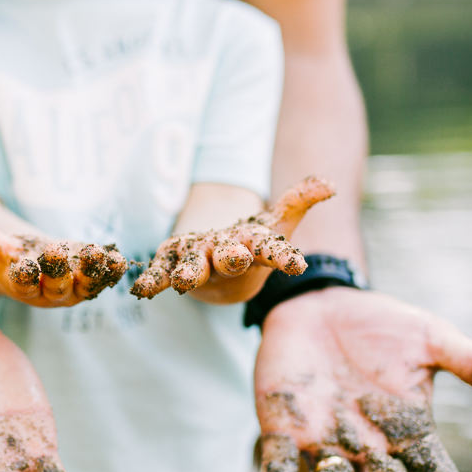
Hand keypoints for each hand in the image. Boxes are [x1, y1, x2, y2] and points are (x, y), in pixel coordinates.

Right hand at [0, 219, 128, 305]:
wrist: (39, 260)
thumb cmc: (13, 254)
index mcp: (24, 288)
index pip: (22, 284)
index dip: (23, 275)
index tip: (21, 264)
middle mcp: (51, 294)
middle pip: (56, 286)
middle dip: (57, 270)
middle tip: (56, 251)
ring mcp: (75, 289)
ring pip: (84, 284)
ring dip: (92, 270)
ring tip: (96, 253)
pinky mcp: (94, 280)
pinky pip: (105, 278)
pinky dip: (112, 269)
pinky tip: (119, 259)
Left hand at [131, 176, 334, 299]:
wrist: (217, 274)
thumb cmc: (250, 245)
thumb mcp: (276, 221)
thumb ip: (299, 201)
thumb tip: (330, 183)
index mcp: (255, 251)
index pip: (274, 253)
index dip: (285, 258)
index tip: (298, 266)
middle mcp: (227, 262)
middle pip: (231, 261)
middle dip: (232, 259)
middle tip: (235, 257)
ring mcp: (198, 265)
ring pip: (194, 270)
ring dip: (189, 274)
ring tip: (183, 280)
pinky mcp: (170, 265)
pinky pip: (160, 275)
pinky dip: (150, 281)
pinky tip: (140, 289)